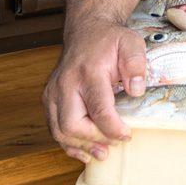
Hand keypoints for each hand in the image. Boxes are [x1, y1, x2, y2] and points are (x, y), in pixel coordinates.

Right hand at [42, 20, 146, 162]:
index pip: (98, 109)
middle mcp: (65, 84)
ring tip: (102, 153)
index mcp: (88, 72)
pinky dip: (68, 143)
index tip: (127, 134)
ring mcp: (53, 93)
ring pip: (59, 131)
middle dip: (94, 140)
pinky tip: (84, 150)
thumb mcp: (131, 43)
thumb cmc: (109, 40)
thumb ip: (136, 64)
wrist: (86, 31)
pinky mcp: (49, 100)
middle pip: (72, 124)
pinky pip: (54, 128)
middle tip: (114, 144)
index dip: (113, 128)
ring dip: (80, 146)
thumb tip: (136, 91)